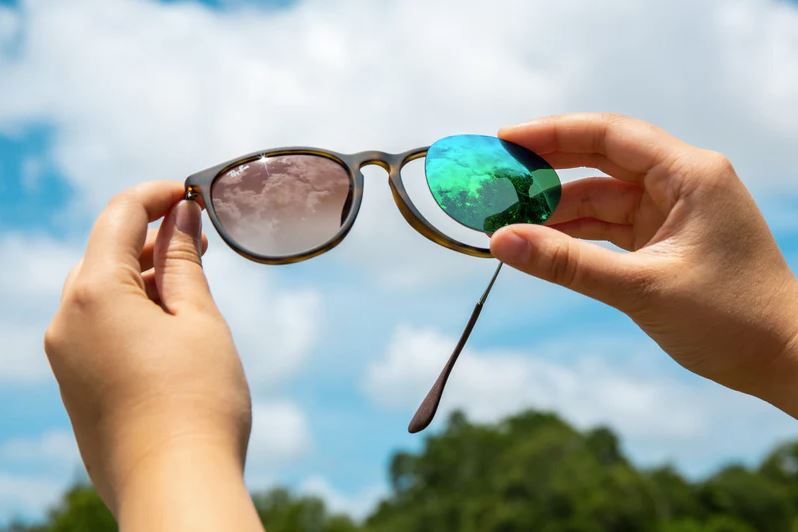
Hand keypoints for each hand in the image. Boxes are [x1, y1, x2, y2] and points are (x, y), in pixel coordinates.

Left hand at [44, 182, 262, 530]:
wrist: (175, 487)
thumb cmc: (198, 401)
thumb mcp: (199, 320)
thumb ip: (184, 261)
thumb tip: (182, 215)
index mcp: (94, 295)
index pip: (118, 217)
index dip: (156, 195)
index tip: (191, 191)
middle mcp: (66, 321)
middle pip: (104, 254)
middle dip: (151, 237)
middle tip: (200, 237)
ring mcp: (65, 356)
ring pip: (101, 292)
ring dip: (144, 276)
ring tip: (192, 280)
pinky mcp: (75, 385)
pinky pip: (97, 327)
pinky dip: (132, 310)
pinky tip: (170, 322)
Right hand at [491, 113, 797, 414]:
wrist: (784, 360)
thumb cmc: (731, 320)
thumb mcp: (641, 288)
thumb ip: (567, 263)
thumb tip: (499, 241)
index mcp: (690, 175)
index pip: (610, 135)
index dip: (553, 134)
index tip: (505, 140)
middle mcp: (681, 183)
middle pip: (600, 161)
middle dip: (547, 170)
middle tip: (496, 179)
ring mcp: (673, 212)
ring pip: (600, 198)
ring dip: (556, 211)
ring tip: (507, 220)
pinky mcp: (664, 240)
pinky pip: (609, 227)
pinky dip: (575, 235)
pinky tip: (539, 243)